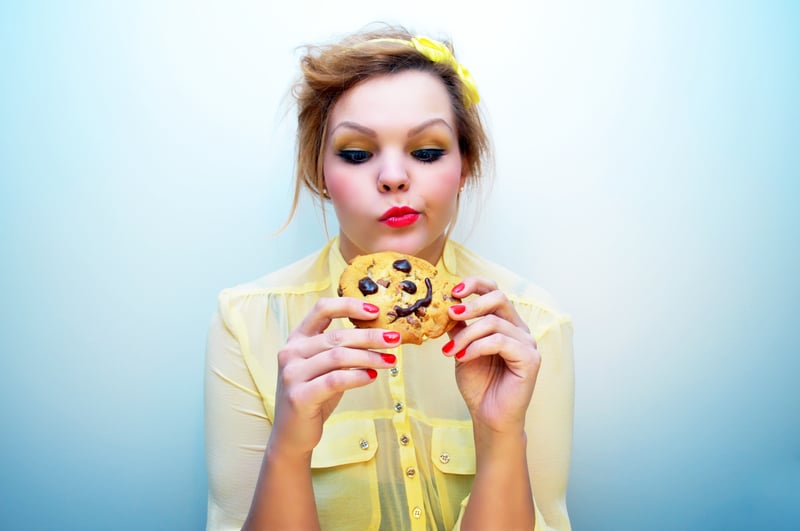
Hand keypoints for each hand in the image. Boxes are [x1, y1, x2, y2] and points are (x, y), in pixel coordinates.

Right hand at [268, 298, 399, 459]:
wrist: (292, 434)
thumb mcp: (325, 367)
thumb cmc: (314, 396)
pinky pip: (335, 380)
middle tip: (395, 339)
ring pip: (338, 357)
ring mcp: (293, 374)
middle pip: (337, 336)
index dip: (349, 306)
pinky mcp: (299, 396)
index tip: (375, 312)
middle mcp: (291, 352)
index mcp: (297, 339)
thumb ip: (341, 350)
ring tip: (390, 361)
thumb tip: (379, 335)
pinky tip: (372, 376)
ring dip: (369, 357)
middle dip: (371, 336)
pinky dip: (357, 376)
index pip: (322, 309)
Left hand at [442, 278, 540, 433]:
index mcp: (505, 323)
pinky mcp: (530, 359)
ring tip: (450, 351)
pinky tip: (462, 358)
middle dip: (472, 303)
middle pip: (499, 298)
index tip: (453, 291)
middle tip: (450, 314)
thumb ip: (459, 327)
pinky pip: (499, 342)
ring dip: (466, 335)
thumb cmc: (478, 384)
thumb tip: (446, 305)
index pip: (495, 291)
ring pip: (494, 323)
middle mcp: (519, 329)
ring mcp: (527, 343)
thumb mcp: (461, 348)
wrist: (488, 416)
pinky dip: (476, 347)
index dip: (475, 284)